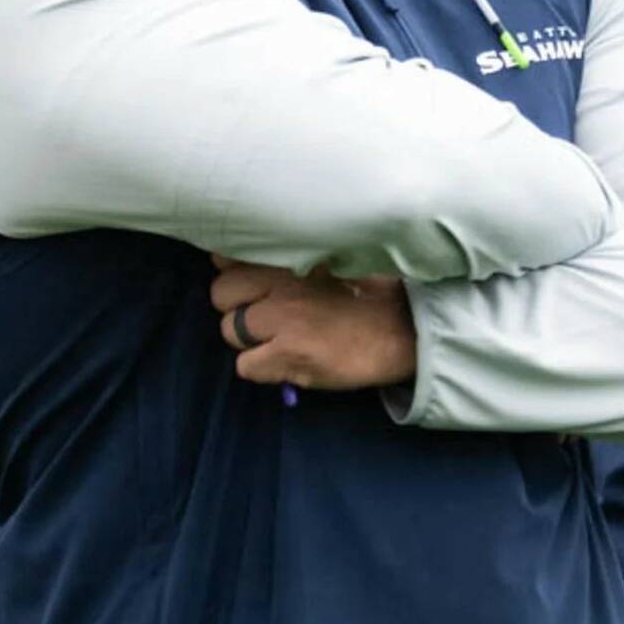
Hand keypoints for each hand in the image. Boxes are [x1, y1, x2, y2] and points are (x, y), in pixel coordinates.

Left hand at [208, 258, 415, 391]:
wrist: (403, 329)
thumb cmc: (369, 292)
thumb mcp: (328, 258)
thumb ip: (288, 258)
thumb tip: (236, 262)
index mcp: (290, 255)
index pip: (226, 257)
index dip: (232, 273)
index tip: (248, 282)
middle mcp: (280, 281)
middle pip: (220, 293)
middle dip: (236, 307)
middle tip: (264, 316)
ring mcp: (282, 317)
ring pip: (229, 331)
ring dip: (249, 339)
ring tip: (278, 340)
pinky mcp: (288, 353)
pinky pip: (245, 366)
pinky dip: (262, 367)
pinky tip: (286, 361)